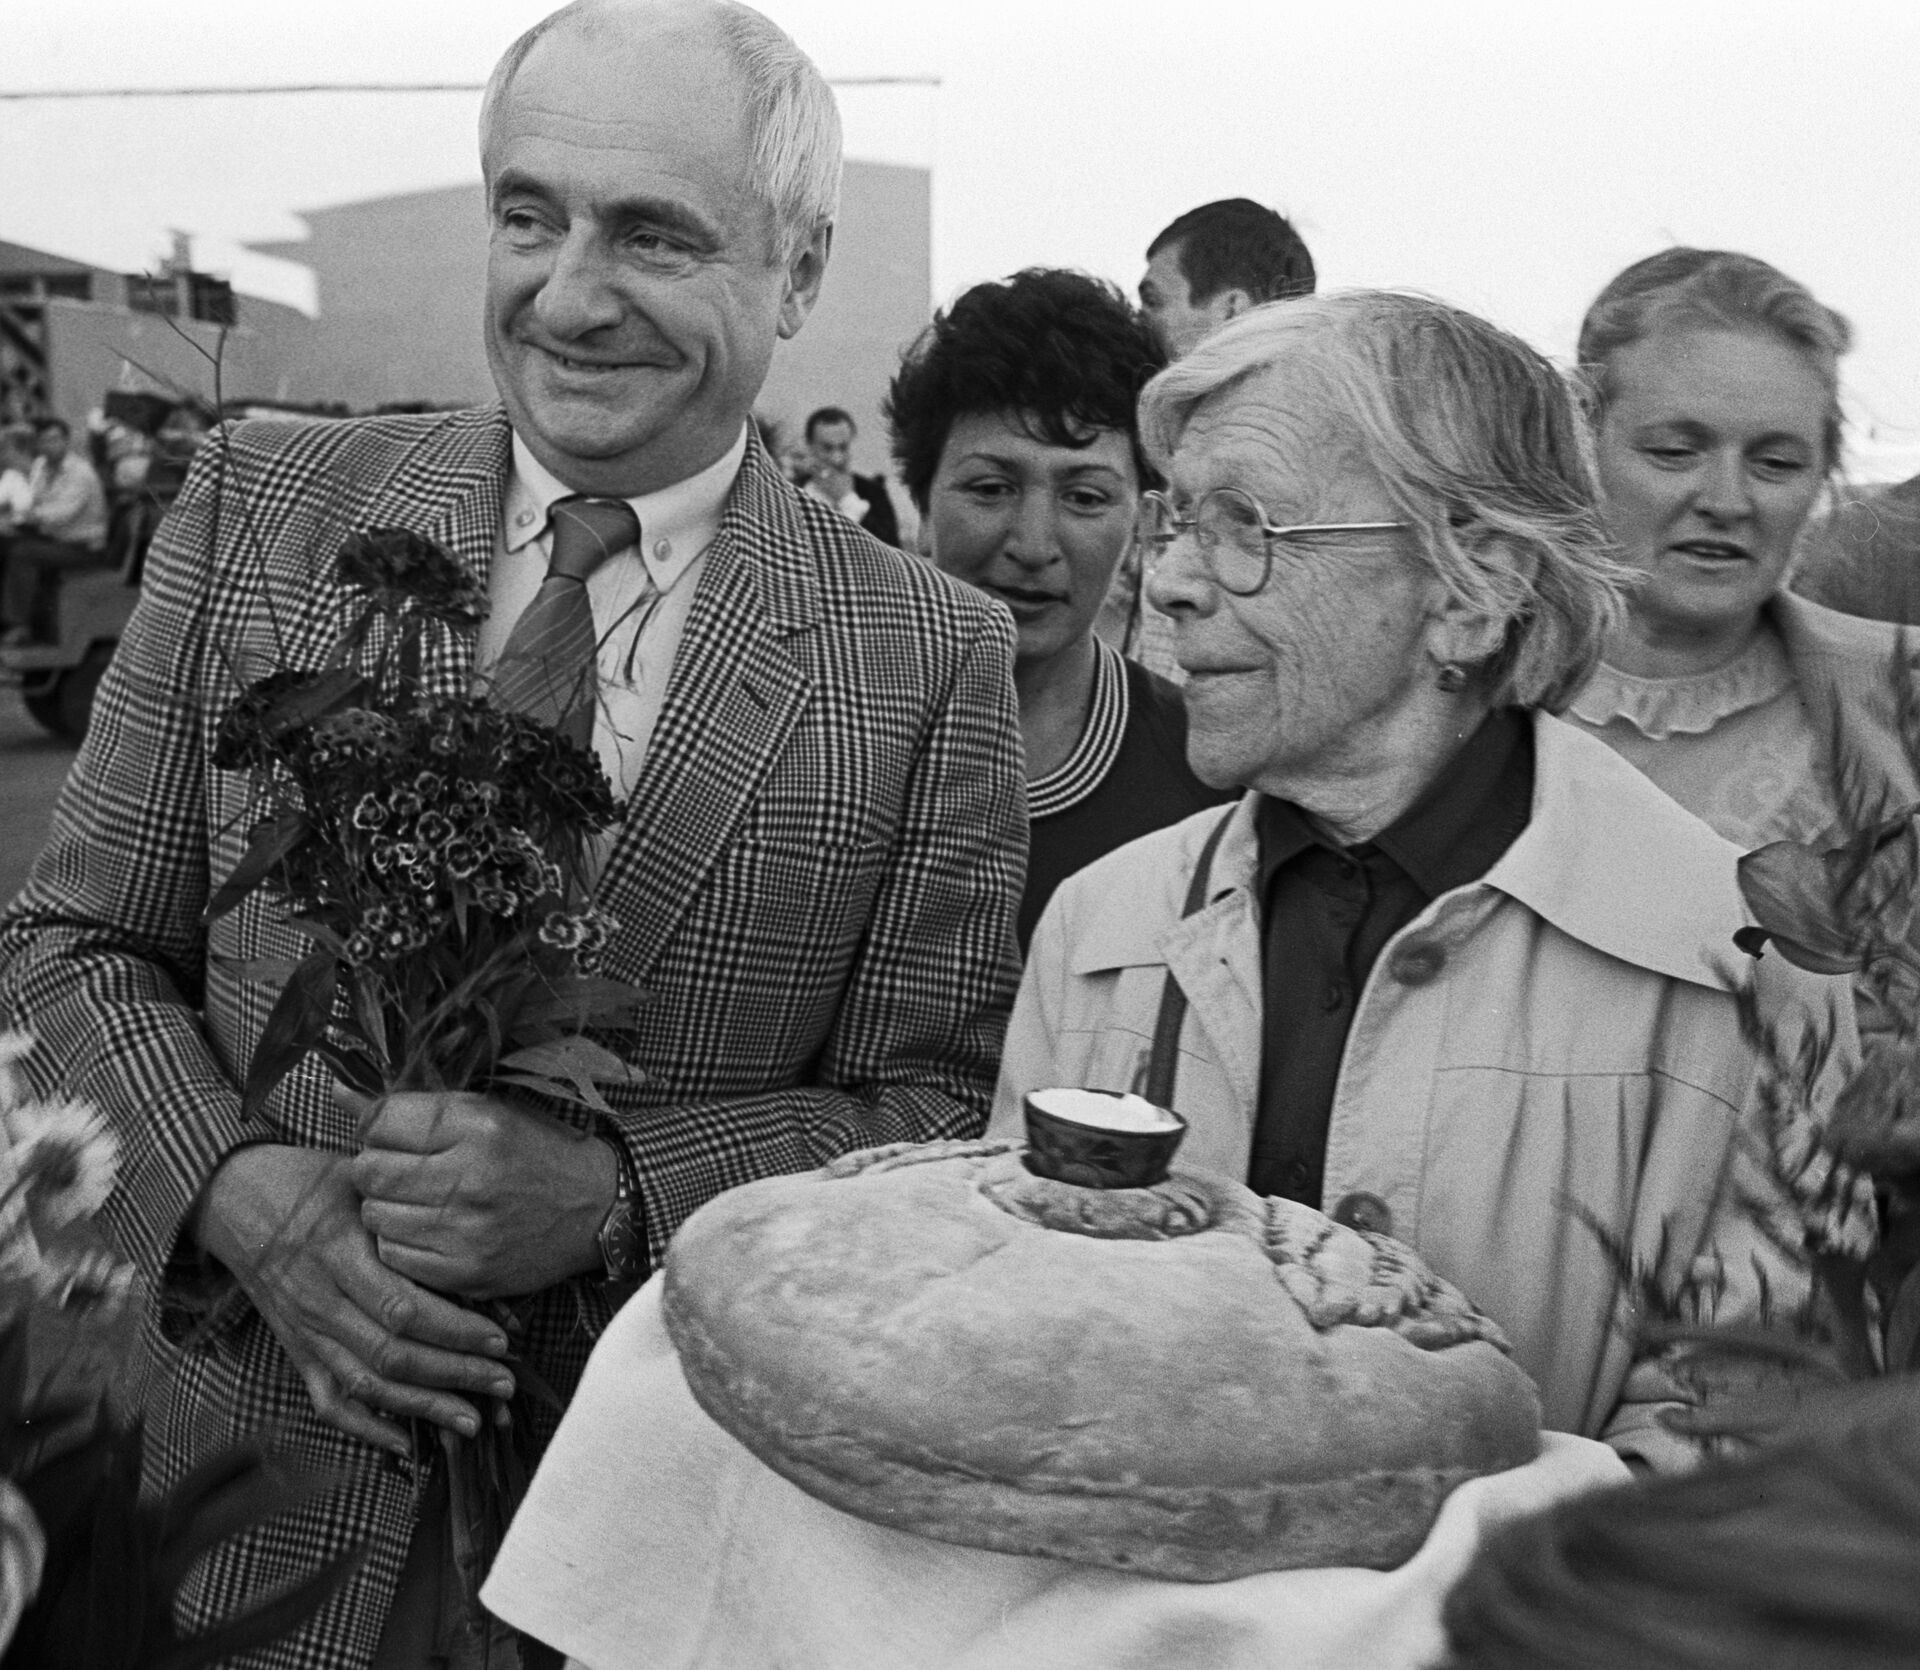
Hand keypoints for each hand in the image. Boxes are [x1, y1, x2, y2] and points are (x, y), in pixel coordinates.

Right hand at [193, 1144, 517, 1452]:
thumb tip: (475, 1253)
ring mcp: (305, 1331)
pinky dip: (366, 1428)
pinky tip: (405, 1444)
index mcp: (339, 1253)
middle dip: (455, 1375)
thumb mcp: (364, 1181)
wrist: (236, 1195)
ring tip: (473, 1419)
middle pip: (393, 1354)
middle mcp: (320, 1300)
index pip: (403, 1308)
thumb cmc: (314, 1181)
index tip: (502, 1339)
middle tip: (504, 1384)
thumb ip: (412, 1215)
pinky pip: (329, 1400)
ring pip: (367, 1384)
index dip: (456, 1330)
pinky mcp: (297, 1350)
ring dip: (423, 1408)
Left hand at [348, 1089, 615, 1299]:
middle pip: (369, 1170)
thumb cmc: (536, 1152)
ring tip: (417, 1200)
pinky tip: (429, 1229)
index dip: (378, 1127)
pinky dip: (401, 1242)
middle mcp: (471, 1176)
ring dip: (386, 1207)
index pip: (382, 1120)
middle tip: (401, 1170)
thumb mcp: (487, 1112)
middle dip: (374, 1168)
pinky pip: (394, 1255)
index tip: (394, 1135)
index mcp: (479, 1125)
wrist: (597, 1208)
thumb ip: (414, 1106)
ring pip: (374, 1215)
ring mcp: (467, 1230)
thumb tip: (338, 1092)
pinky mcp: (466, 1271)